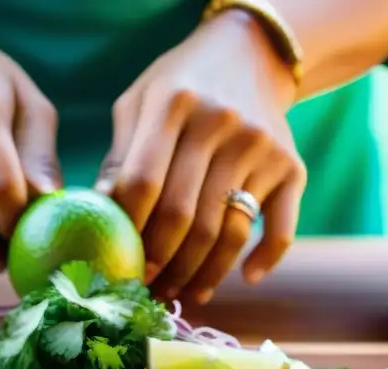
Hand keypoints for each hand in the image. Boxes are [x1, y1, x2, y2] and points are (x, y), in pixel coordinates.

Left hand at [96, 11, 304, 302]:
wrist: (250, 55)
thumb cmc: (178, 88)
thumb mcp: (138, 103)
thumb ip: (119, 157)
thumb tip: (95, 214)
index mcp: (173, 103)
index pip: (143, 183)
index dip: (127, 231)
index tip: (117, 263)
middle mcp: (221, 123)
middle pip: (185, 216)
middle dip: (161, 264)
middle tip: (147, 291)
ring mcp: (261, 147)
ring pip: (227, 232)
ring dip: (203, 274)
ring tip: (182, 294)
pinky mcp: (292, 167)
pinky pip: (280, 227)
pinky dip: (265, 259)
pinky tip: (245, 278)